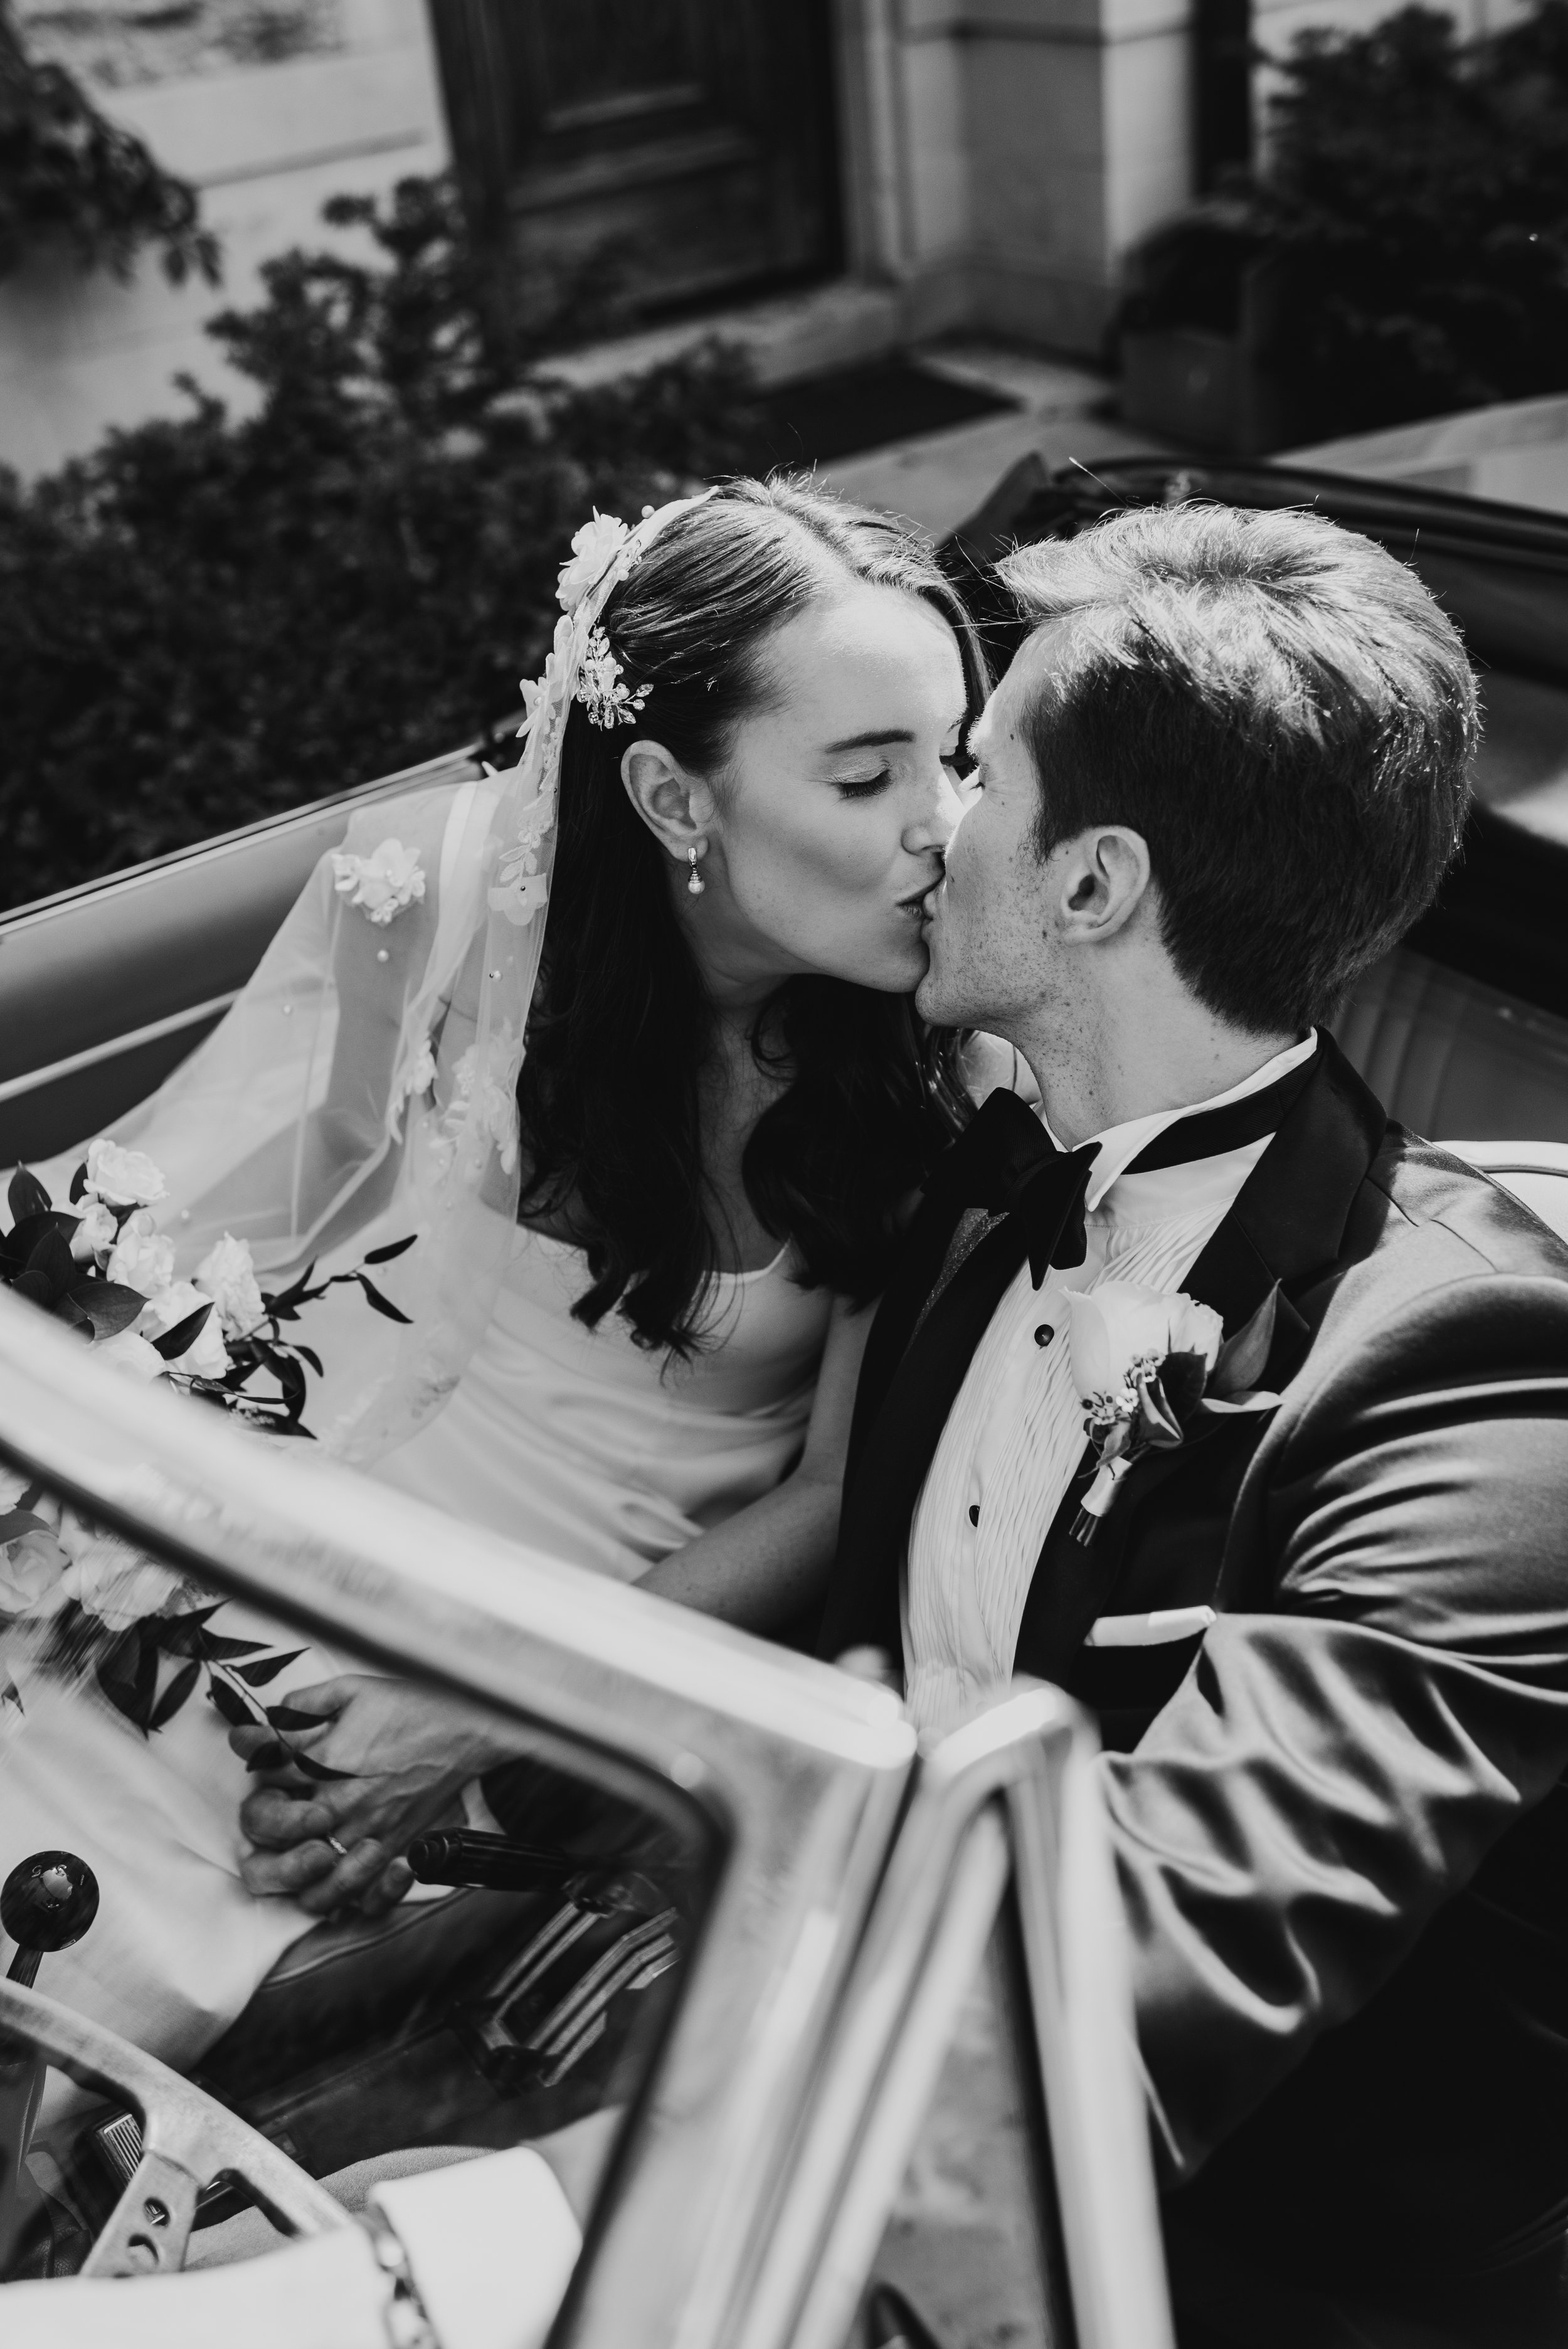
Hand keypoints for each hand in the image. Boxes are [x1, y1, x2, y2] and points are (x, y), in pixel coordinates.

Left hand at [230, 1676, 502, 1917]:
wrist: (469, 1728)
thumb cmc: (413, 1707)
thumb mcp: (353, 1688)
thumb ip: (305, 1703)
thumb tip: (271, 1718)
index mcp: (325, 1762)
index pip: (265, 1774)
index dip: (255, 1760)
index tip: (258, 1751)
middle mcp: (341, 1804)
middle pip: (275, 1834)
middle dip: (262, 1819)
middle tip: (275, 1803)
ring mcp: (369, 1835)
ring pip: (313, 1882)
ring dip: (297, 1872)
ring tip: (300, 1850)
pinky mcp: (398, 1852)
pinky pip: (365, 1899)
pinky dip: (351, 1898)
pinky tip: (343, 1877)